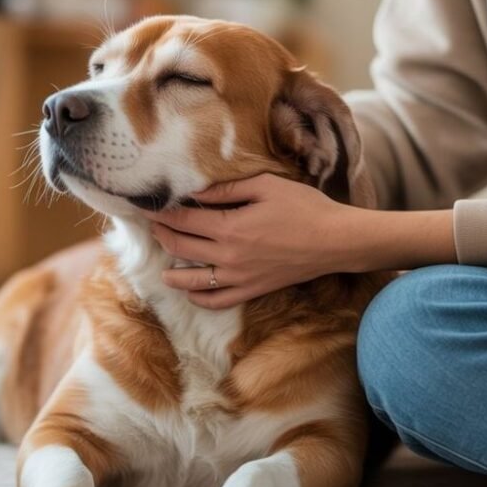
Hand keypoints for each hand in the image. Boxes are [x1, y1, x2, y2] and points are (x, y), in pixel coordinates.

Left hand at [142, 173, 363, 308]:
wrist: (336, 241)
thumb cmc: (305, 208)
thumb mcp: (265, 186)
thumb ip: (227, 189)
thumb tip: (196, 190)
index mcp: (231, 227)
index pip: (185, 220)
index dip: (164, 213)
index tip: (150, 207)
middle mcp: (229, 256)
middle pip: (182, 247)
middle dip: (164, 235)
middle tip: (153, 227)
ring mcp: (240, 277)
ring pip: (194, 279)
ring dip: (173, 273)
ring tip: (163, 268)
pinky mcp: (253, 289)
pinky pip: (219, 300)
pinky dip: (200, 298)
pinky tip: (191, 291)